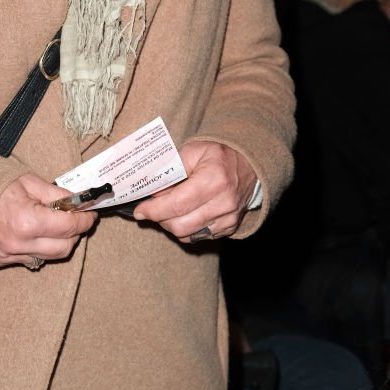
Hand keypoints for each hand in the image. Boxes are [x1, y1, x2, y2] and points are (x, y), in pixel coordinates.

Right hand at [0, 173, 96, 268]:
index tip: (90, 213)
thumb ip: (56, 194)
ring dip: (58, 242)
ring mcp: (7, 256)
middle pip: (64, 248)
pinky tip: (34, 232)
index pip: (69, 227)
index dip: (85, 219)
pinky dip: (38, 247)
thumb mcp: (27, 181)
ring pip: (48, 256)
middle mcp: (18, 244)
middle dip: (75, 233)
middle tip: (76, 218)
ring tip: (55, 224)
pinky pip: (29, 258)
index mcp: (27, 222)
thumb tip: (80, 201)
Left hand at [132, 141, 256, 242]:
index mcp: (213, 180)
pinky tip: (184, 214)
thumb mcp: (193, 151)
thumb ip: (171, 171)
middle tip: (153, 208)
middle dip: (160, 219)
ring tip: (168, 209)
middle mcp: (223, 203)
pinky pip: (199, 237)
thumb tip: (152, 192)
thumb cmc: (218, 155)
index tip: (140, 211)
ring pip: (188, 236)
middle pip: (180, 225)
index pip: (177, 204)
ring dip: (171, 225)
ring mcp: (228, 219)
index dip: (154, 210)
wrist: (249, 165)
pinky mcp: (229, 228)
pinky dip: (186, 229)